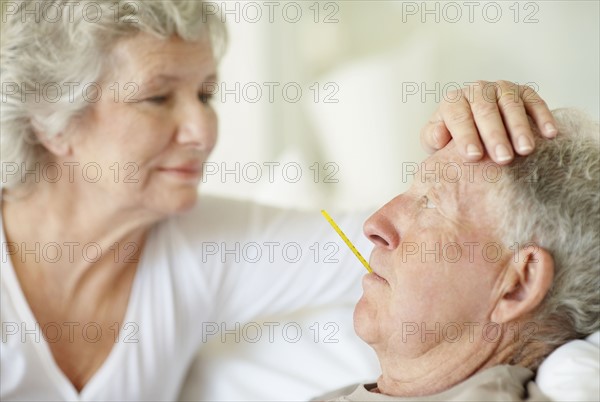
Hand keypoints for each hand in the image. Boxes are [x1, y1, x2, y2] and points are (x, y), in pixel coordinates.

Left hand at [420, 80, 557, 163]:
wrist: (474, 128)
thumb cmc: (452, 138)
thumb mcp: (435, 140)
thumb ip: (432, 138)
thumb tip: (438, 137)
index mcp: (453, 101)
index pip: (458, 116)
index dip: (465, 136)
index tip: (474, 156)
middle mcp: (477, 90)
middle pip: (486, 111)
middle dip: (495, 136)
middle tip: (502, 159)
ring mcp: (502, 89)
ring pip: (511, 105)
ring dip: (519, 128)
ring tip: (525, 150)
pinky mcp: (524, 92)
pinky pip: (535, 101)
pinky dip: (543, 116)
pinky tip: (550, 134)